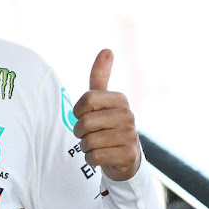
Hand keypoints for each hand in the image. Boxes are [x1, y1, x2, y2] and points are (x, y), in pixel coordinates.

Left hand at [73, 49, 141, 180]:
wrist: (125, 157)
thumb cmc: (107, 124)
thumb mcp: (102, 100)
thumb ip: (100, 75)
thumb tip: (107, 49)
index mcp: (120, 99)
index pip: (87, 99)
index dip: (78, 111)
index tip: (83, 116)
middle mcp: (129, 115)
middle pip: (86, 122)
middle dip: (80, 132)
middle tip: (89, 134)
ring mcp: (131, 135)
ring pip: (89, 141)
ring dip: (86, 147)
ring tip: (97, 145)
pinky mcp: (129, 155)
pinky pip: (96, 157)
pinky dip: (92, 159)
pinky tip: (102, 156)